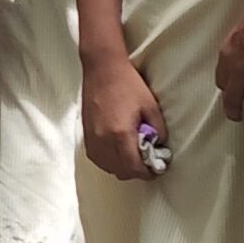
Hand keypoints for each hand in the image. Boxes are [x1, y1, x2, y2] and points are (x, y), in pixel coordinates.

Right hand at [82, 54, 166, 181]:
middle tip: (146, 163)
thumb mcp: (151, 107)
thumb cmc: (127, 84)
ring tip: (131, 158)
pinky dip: (107, 160)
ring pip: (106, 166)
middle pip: (120, 171)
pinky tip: (116, 152)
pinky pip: (96, 157)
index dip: (148, 173)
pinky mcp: (85, 132)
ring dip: (120, 167)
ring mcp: (91, 136)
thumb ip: (158, 131)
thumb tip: (157, 147)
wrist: (102, 68)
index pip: (134, 168)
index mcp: (120, 134)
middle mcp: (103, 139)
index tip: (156, 169)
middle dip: (135, 172)